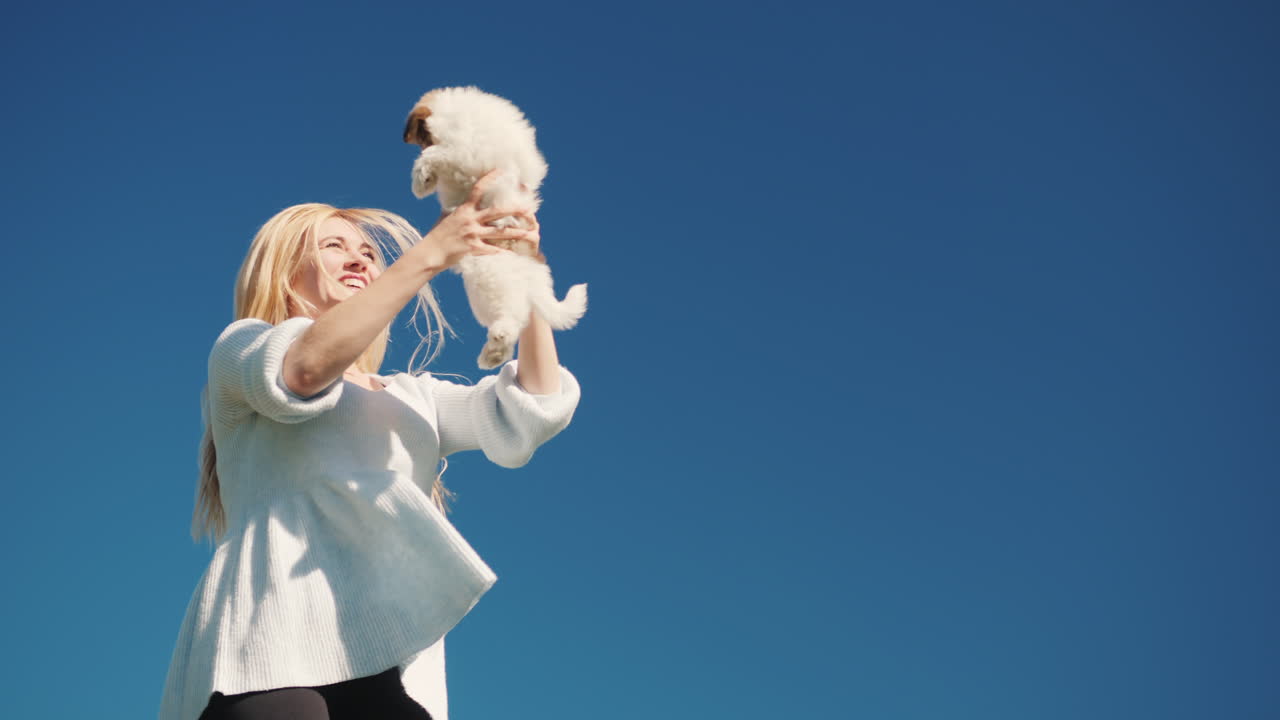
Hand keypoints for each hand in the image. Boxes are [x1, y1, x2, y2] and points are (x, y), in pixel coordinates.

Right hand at [417, 169, 539, 268]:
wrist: (430, 252)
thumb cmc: (438, 234)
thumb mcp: (447, 216)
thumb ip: (459, 208)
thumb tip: (462, 197)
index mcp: (465, 209)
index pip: (478, 189)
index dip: (490, 179)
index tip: (502, 171)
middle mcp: (470, 220)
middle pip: (497, 212)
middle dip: (515, 209)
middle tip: (530, 209)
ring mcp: (473, 234)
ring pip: (500, 232)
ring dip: (518, 233)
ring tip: (531, 233)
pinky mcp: (473, 249)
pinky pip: (494, 250)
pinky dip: (506, 252)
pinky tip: (517, 253)